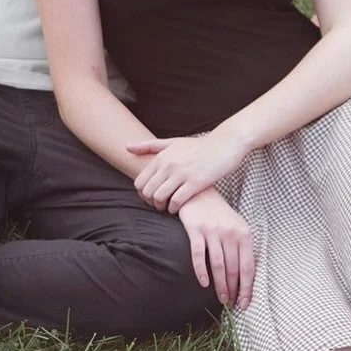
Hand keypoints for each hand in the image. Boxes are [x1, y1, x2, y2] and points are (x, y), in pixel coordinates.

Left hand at [127, 128, 248, 212]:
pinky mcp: (195, 182)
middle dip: (150, 203)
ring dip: (161, 207)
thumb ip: (149, 146)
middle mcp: (169, 164)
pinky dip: (174, 209)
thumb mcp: (173, 142)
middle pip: (147, 192)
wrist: (224, 145)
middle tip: (159, 205)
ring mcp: (181, 173)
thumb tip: (126, 147)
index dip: (142, 194)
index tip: (151, 198)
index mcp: (161, 156)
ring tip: (167, 208)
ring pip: (159, 198)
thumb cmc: (198, 146)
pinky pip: (176, 201)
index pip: (140, 182)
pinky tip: (177, 208)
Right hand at [177, 188, 254, 310]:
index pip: (248, 266)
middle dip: (233, 290)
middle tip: (230, 304)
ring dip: (220, 286)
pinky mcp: (196, 229)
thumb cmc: (218, 214)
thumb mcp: (236, 227)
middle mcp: (230, 232)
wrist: (198, 193)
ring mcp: (213, 231)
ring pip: (218, 265)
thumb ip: (241, 247)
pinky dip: (201, 271)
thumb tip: (243, 277)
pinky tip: (204, 283)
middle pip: (233, 268)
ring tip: (221, 299)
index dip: (247, 287)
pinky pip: (199, 255)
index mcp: (244, 233)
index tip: (244, 303)